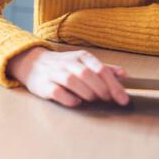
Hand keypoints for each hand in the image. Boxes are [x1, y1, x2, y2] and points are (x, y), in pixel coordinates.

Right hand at [6, 46, 129, 107]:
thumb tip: (124, 75)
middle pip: (87, 74)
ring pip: (72, 80)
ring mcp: (55, 73)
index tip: (123, 99)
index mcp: (81, 57)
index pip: (100, 69)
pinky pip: (57, 92)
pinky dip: (68, 98)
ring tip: (93, 100)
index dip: (114, 84)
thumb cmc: (64, 65)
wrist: (33, 63)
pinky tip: (76, 102)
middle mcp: (68, 62)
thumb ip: (104, 69)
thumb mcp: (85, 63)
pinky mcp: (44, 85)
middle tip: (109, 100)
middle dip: (101, 89)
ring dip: (86, 92)